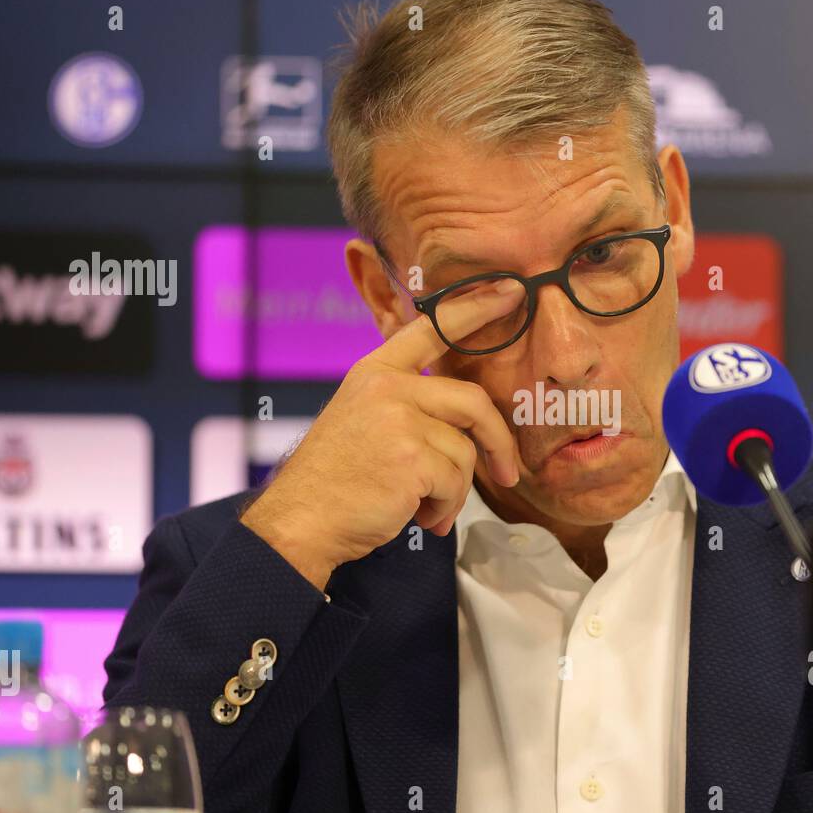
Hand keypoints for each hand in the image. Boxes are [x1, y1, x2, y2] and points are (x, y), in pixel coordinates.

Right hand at [240, 281, 522, 588]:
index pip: (432, 327)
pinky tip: (418, 518)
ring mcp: (400, 420)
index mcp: (375, 372)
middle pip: (473, 402)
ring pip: (466, 452)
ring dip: (454, 491)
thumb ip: (404, 404)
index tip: (511, 291)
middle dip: (499, 442)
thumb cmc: (335, 481)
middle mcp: (388, 387)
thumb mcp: (361, 420)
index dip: (475, 308)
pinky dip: (445, 508)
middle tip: (508, 473)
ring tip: (425, 508)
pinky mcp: (413, 458)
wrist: (301, 521)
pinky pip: (456, 482)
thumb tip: (466, 418)